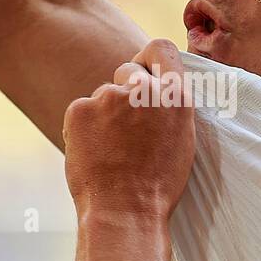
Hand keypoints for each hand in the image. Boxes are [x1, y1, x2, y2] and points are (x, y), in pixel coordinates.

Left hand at [63, 39, 195, 220]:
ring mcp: (109, 97)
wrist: (124, 212)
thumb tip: (153, 87)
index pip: (162, 49)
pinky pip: (81, 110)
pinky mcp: (80, 108)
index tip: (144, 71)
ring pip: (102, 95)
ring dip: (104, 115)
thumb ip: (168, 106)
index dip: (150, 58)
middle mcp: (143, 89)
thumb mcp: (181, 140)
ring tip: (111, 151)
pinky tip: (94, 153)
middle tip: (124, 128)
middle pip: (127, 71)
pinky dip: (83, 128)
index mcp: (175, 96)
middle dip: (124, 92)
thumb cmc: (156, 185)